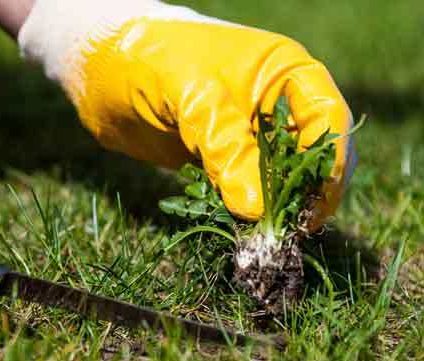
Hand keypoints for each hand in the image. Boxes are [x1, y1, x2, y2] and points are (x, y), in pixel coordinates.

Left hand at [18, 0, 354, 224]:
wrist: (96, 66)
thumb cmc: (146, 60)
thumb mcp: (190, 96)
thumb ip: (225, 146)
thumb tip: (256, 210)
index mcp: (285, 71)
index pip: (328, 120)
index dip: (328, 165)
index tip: (312, 206)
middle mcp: (277, 103)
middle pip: (313, 157)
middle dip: (303, 193)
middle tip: (283, 231)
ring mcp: (251, 132)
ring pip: (282, 179)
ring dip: (275, 208)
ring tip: (259, 236)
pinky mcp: (225, 157)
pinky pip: (248, 190)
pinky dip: (246, 210)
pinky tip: (236, 227)